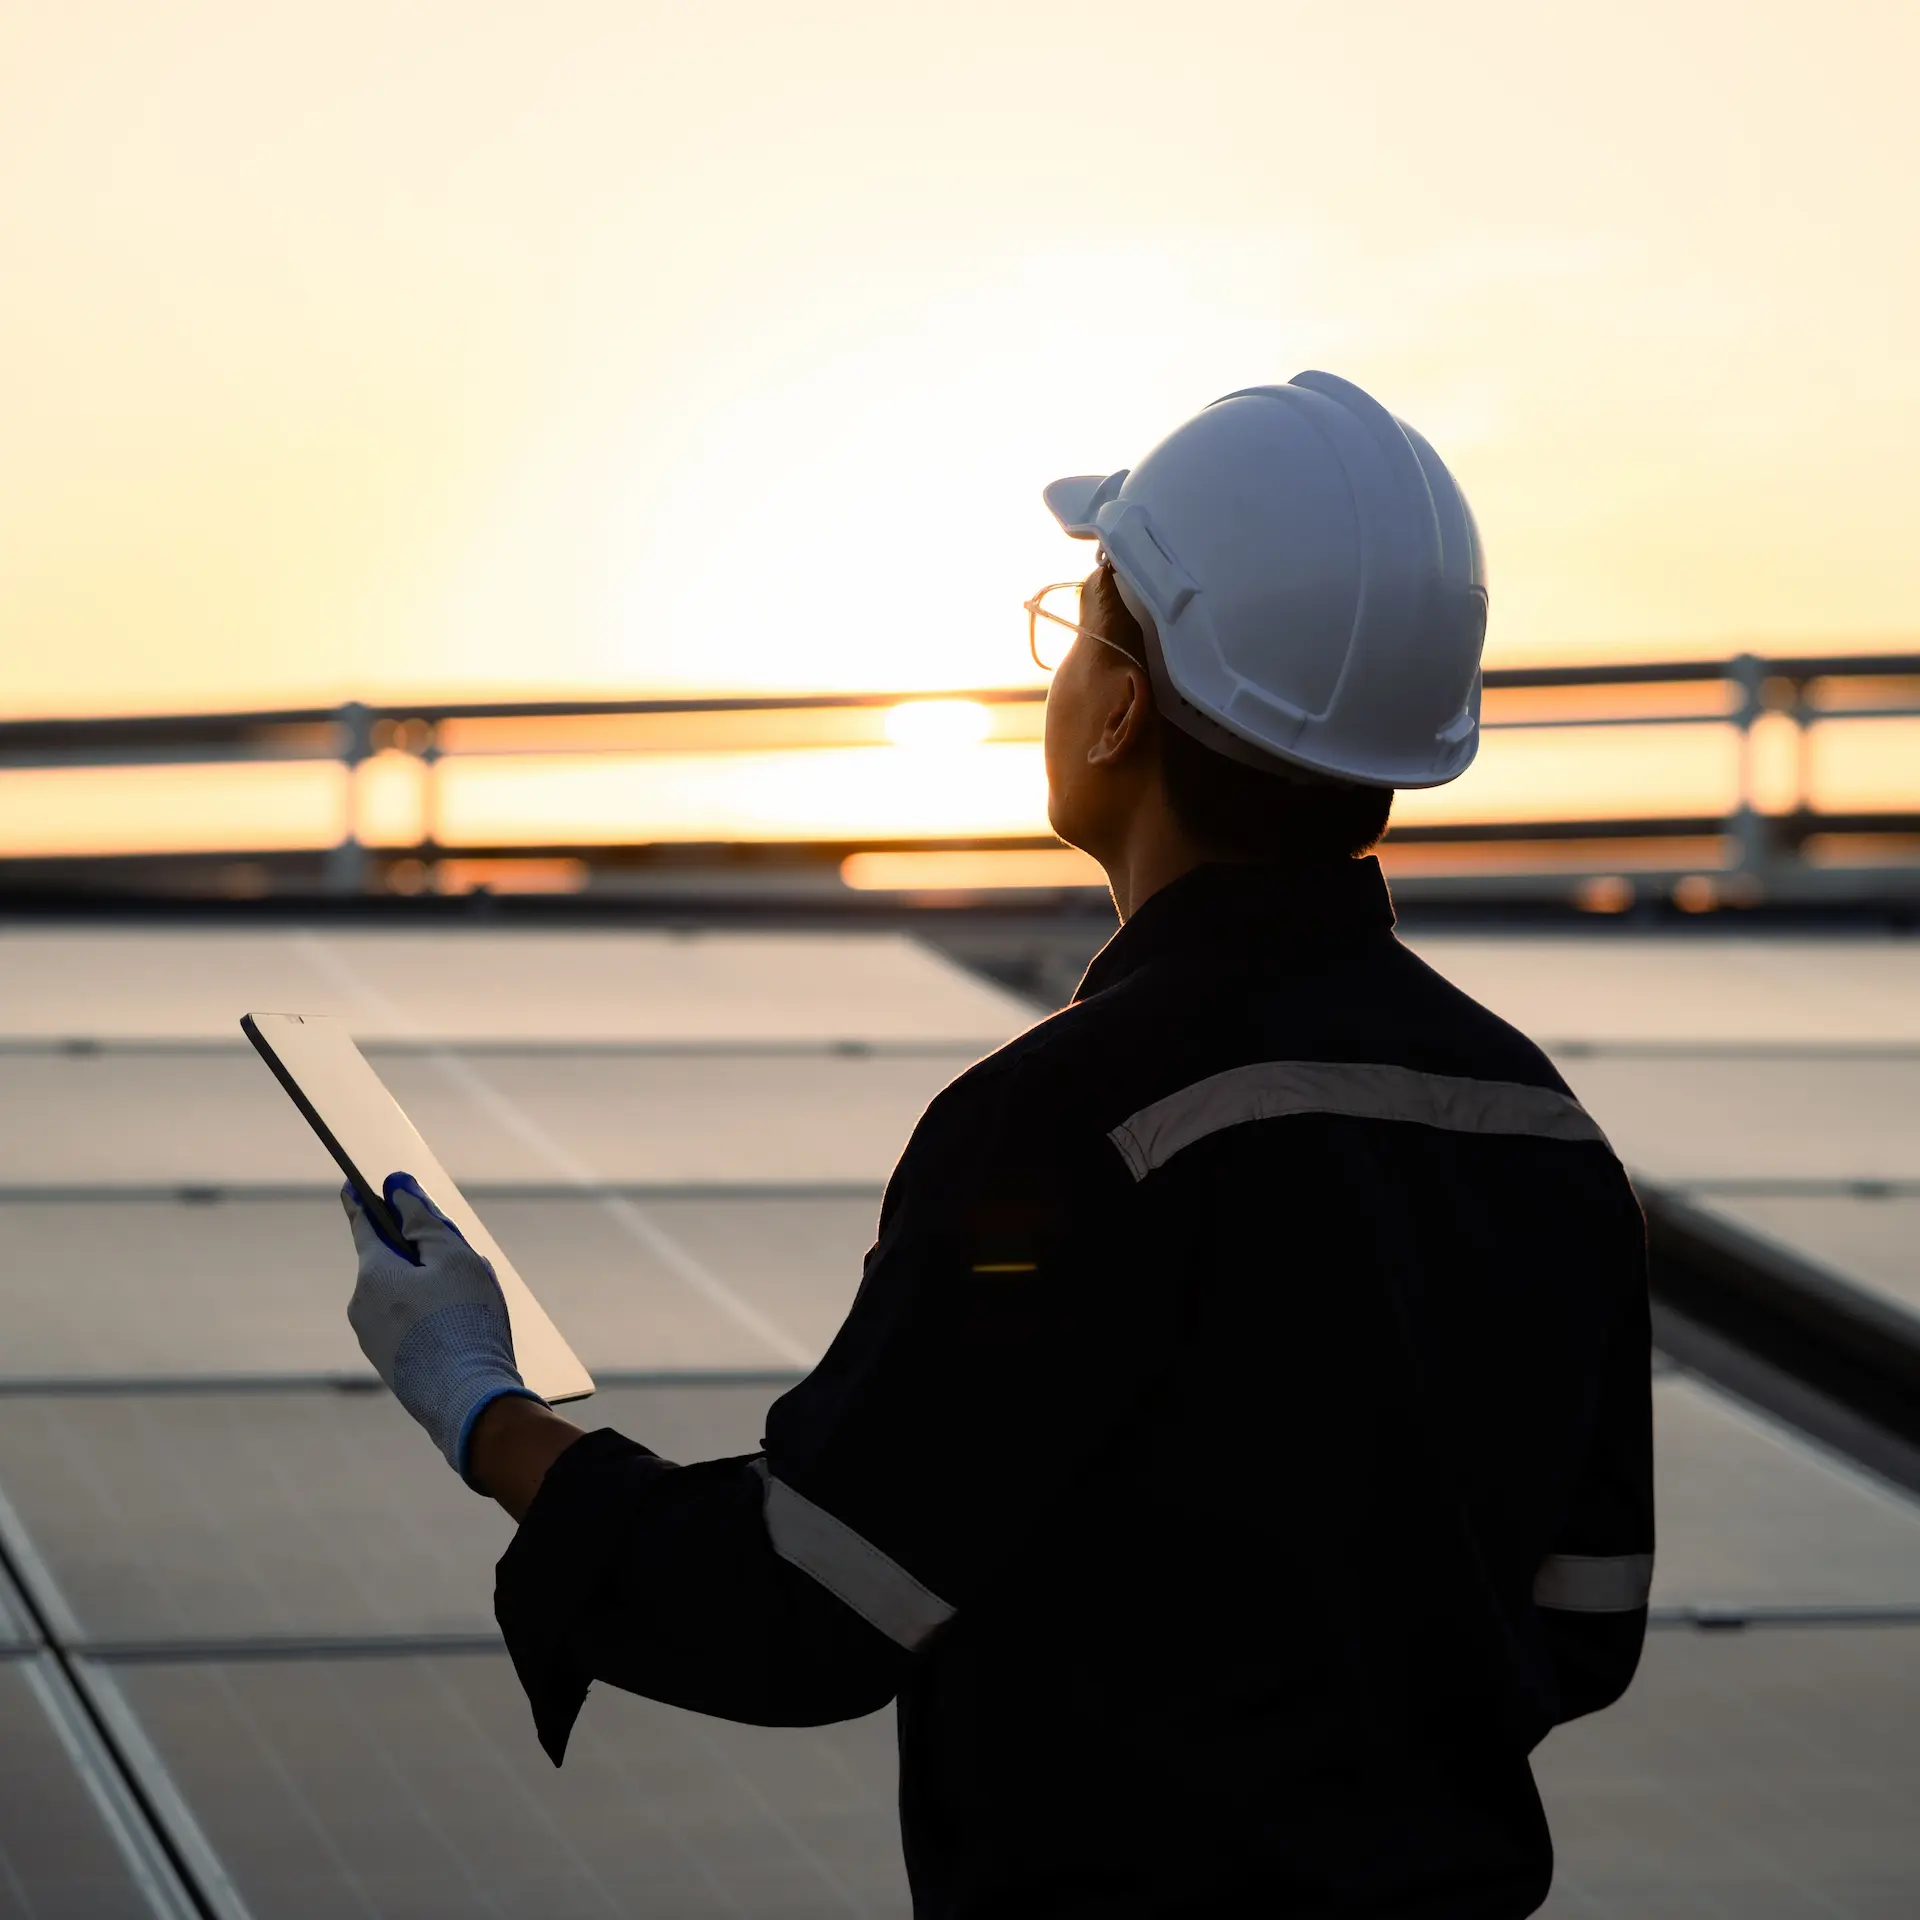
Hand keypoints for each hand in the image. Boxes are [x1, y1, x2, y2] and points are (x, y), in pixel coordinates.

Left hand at [343, 1172, 543, 1484]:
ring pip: (397, 1298)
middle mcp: (361, 1306)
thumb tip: (397, 1189)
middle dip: (415, 1254)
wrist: (469, 1401)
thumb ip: (425, 1220)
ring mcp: (372, 1341)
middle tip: (455, 1254)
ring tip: (469, 1301)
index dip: (362, 1202)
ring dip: (425, 1289)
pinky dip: (426, 1318)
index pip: (362, 1226)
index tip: (353, 1184)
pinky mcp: (389, 1367)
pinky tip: (459, 1330)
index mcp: (373, 1275)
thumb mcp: (455, 1257)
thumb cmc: (465, 1321)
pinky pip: (404, 1327)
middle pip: (387, 1264)